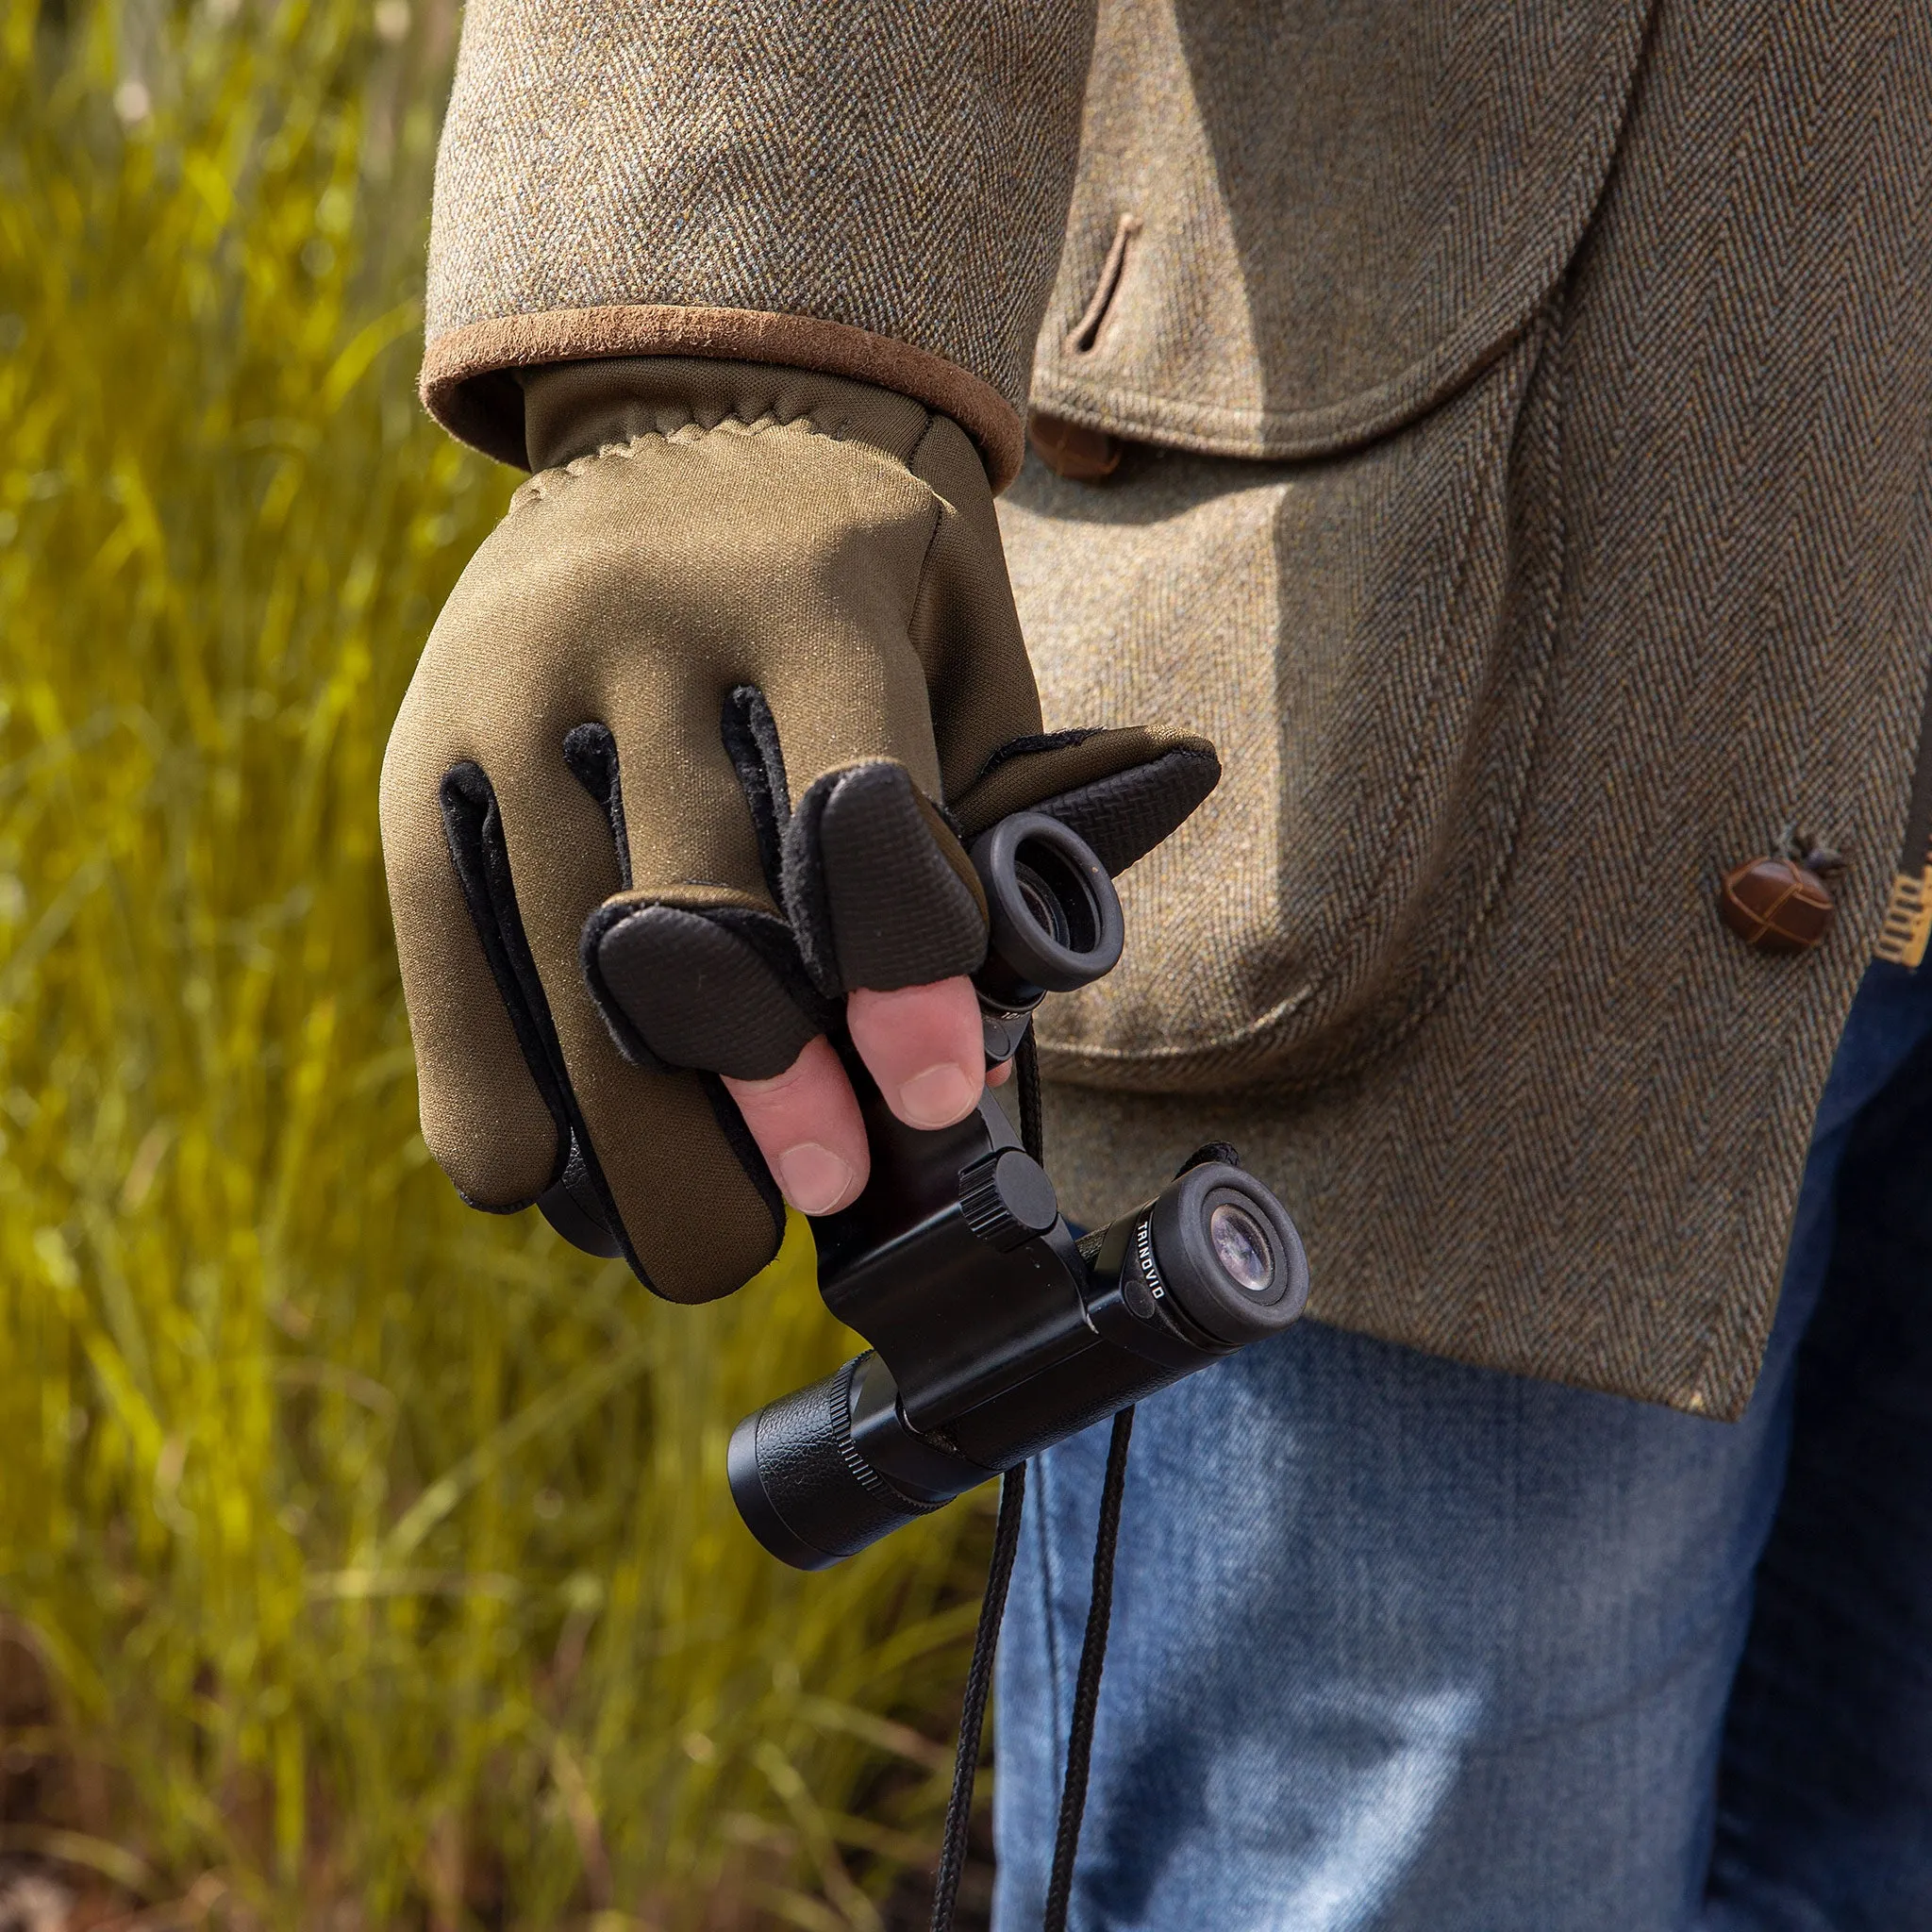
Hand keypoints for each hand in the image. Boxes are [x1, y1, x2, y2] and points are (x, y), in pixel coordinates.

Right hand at [382, 356, 1216, 1300]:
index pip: (859, 819)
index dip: (900, 986)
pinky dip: (479, 1074)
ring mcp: (509, 683)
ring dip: (630, 1128)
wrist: (689, 418)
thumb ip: (990, 820)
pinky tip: (535, 1181)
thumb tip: (971, 1054)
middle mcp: (643, 626)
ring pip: (560, 945)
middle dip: (761, 1090)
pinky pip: (437, 933)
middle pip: (697, 906)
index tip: (925, 1105)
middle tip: (816, 1201)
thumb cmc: (866, 579)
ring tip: (701, 1248)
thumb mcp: (961, 644)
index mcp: (812, 588)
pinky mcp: (424, 743)